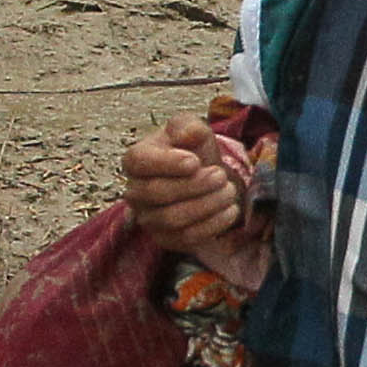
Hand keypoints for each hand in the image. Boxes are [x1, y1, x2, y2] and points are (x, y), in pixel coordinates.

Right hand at [122, 114, 254, 259]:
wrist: (204, 178)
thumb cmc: (192, 151)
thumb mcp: (192, 129)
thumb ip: (189, 126)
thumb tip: (188, 135)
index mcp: (135, 160)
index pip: (139, 162)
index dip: (167, 163)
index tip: (195, 161)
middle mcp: (135, 193)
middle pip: (158, 193)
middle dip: (195, 185)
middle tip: (221, 175)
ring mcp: (149, 219)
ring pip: (173, 218)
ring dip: (207, 205)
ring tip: (229, 191)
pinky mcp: (167, 240)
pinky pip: (187, 238)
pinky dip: (213, 225)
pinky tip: (230, 210)